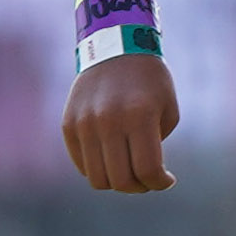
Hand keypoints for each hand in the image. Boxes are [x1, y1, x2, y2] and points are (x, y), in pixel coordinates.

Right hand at [61, 53, 180, 192]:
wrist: (115, 48)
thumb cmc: (150, 82)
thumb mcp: (167, 111)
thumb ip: (156, 147)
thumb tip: (142, 178)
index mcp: (139, 116)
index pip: (148, 170)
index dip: (160, 183)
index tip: (166, 180)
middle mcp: (108, 121)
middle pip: (121, 180)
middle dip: (139, 187)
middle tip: (147, 180)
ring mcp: (85, 123)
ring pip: (97, 178)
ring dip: (117, 183)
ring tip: (129, 172)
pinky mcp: (68, 125)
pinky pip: (82, 164)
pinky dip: (98, 169)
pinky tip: (112, 158)